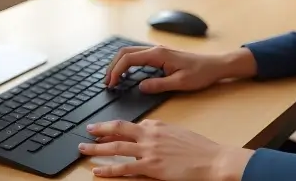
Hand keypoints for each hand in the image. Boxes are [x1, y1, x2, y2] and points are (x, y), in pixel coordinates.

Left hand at [79, 119, 253, 179]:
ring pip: (116, 147)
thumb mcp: (178, 132)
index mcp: (157, 125)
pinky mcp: (151, 167)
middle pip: (118, 129)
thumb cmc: (199, 148)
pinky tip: (98, 171)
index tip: (104, 130)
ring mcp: (149, 151)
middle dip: (100, 130)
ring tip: (83, 149)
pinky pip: (124, 167)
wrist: (212, 159)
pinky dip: (108, 169)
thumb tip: (149, 130)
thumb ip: (161, 132)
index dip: (115, 128)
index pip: (131, 124)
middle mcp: (150, 135)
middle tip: (87, 131)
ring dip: (97, 148)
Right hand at [104, 46, 229, 93]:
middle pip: (125, 52)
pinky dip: (127, 63)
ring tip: (112, 79)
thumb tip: (140, 87)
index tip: (111, 84)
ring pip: (131, 53)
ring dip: (119, 64)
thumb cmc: (200, 74)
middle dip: (113, 66)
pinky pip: (138, 56)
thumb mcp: (180, 83)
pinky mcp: (160, 55)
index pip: (129, 59)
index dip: (116, 71)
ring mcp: (158, 51)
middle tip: (107, 82)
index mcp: (158, 54)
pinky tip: (126, 75)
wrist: (215, 66)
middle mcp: (156, 49)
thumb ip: (159, 85)